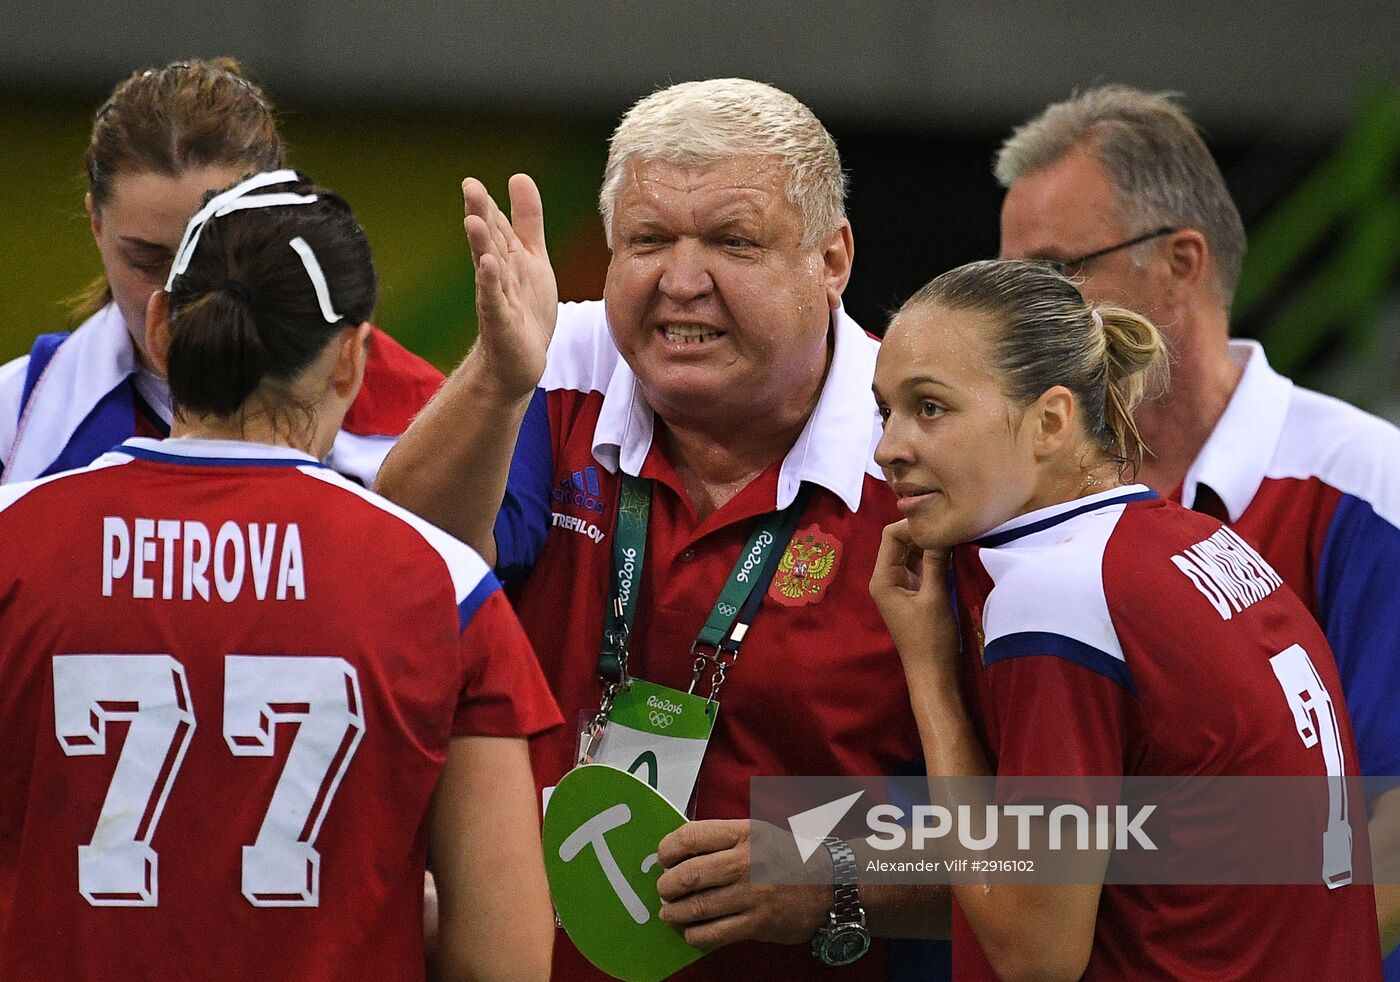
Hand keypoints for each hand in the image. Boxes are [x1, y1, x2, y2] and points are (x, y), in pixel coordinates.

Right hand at [462, 174, 557, 397]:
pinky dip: (490, 283)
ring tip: (473, 222)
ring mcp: (497, 298)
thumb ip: (526, 219)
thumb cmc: (524, 307)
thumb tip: (518, 175)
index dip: (485, 205)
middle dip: (480, 215)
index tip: (472, 183)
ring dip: (481, 245)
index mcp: (504, 257)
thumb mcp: (531, 257)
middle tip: (469, 189)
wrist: (519, 360)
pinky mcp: (502, 322)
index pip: (494, 226)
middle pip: (488, 241)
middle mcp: (496, 274)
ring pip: (488, 267)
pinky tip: (487, 265)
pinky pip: (495, 300)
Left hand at [656, 819, 828, 949]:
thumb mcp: (758, 832)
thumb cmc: (789, 855)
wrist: (833, 884)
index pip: (691, 836)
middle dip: (667, 886)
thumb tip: (681, 852)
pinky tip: (691, 932)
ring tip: (669, 913)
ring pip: (697, 907)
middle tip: (664, 890)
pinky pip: (714, 934)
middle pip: (689, 874)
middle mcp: (745, 862)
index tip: (663, 859)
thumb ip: (723, 839)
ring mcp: (752, 895)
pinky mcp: (758, 924)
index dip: (668, 849)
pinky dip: (695, 935)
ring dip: (674, 913)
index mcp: (743, 833)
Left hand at [869, 520, 957, 672]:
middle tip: (951, 525)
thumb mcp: (935, 596)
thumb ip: (936, 561)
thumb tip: (942, 528)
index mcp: (883, 578)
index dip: (913, 525)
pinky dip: (935, 558)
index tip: (940, 522)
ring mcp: (901, 585)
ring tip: (955, 535)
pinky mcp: (915, 593)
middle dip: (923, 532)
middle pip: (900, 541)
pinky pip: (921, 566)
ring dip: (931, 544)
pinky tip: (954, 552)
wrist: (933, 674)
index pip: (891, 535)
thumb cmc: (930, 639)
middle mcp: (887, 578)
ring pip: (912, 553)